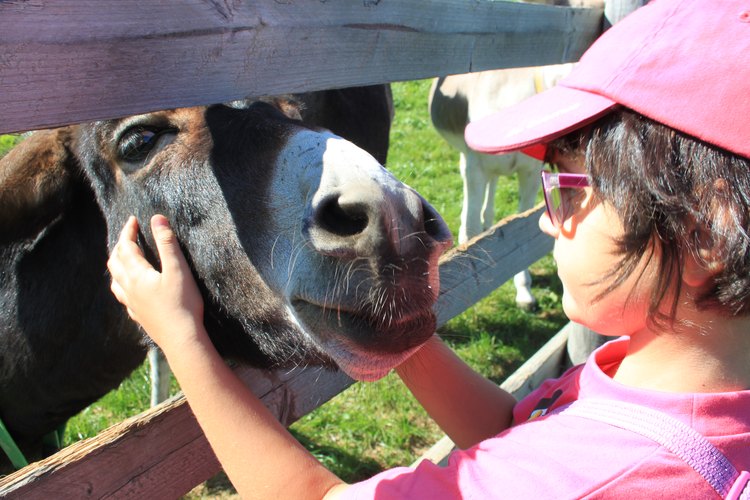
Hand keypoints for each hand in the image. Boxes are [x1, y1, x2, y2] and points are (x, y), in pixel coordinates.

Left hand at [108, 215, 205, 353]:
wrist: (182, 339)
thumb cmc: (183, 304)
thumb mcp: (178, 269)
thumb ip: (167, 243)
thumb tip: (157, 218)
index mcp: (137, 275)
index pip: (126, 247)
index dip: (128, 231)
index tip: (133, 220)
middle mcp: (129, 289)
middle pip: (115, 263)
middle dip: (120, 246)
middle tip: (130, 235)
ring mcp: (132, 304)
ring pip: (115, 281)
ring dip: (117, 266)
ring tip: (124, 259)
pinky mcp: (139, 316)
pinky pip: (122, 297)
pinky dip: (122, 286)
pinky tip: (130, 289)